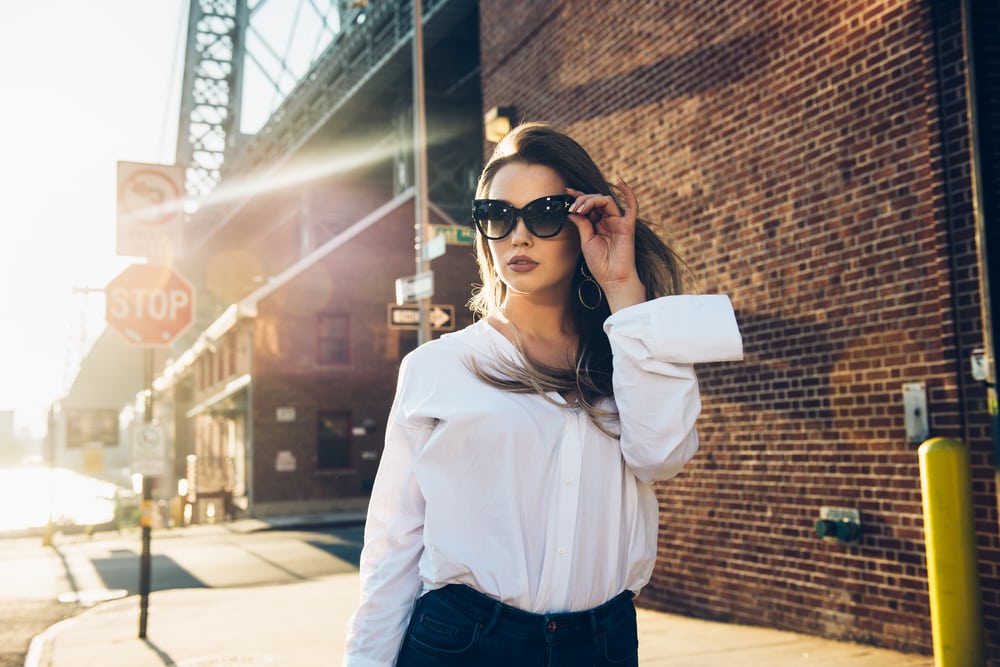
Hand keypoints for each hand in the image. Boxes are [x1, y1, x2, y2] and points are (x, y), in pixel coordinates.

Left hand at [567, 180, 646, 310]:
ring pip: (607, 200)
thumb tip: (572, 211)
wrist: (612, 279)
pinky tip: (622, 183)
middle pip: (596, 200)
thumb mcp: (586, 242)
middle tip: (573, 208)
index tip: (566, 191)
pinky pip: (632, 206)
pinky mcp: (628, 226)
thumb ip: (582, 224)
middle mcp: (608, 221)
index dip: (578, 197)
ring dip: (591, 200)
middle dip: (582, 200)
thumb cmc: (600, 264)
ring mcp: (618, 222)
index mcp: (597, 224)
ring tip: (580, 208)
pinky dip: (629, 193)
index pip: (588, 205)